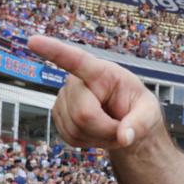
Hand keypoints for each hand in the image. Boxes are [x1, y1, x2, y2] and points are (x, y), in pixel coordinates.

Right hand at [27, 36, 162, 149]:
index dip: (55, 51)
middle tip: (121, 129)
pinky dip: (88, 142)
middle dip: (105, 130)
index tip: (33, 41)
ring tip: (110, 128)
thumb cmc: (138, 108)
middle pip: (83, 115)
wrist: (127, 121)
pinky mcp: (59, 115)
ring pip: (75, 129)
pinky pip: (70, 138)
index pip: (77, 60)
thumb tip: (124, 137)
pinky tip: (97, 133)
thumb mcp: (149, 113)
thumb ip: (140, 124)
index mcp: (101, 72)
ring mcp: (64, 98)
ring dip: (98, 138)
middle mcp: (77, 81)